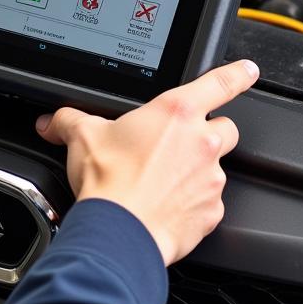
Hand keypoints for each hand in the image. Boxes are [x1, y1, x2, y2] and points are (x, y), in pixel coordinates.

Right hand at [36, 59, 258, 265]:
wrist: (118, 232)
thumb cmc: (107, 181)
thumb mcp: (81, 136)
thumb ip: (70, 120)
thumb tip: (53, 120)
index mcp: (176, 113)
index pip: (219, 84)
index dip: (237, 74)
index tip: (248, 70)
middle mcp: (201, 142)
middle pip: (225, 127)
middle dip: (208, 132)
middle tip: (180, 143)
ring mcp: (210, 179)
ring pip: (216, 167)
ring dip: (196, 170)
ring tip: (162, 180)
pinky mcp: (211, 213)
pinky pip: (208, 202)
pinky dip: (192, 202)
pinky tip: (166, 205)